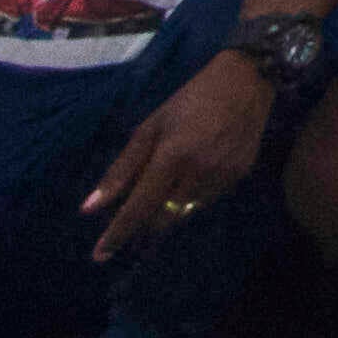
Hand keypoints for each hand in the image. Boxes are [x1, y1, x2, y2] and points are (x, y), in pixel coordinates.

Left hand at [79, 49, 275, 260]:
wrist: (247, 81)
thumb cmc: (190, 100)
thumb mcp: (149, 128)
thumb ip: (121, 170)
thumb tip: (90, 208)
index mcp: (172, 156)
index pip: (138, 207)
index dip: (117, 234)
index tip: (99, 256)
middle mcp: (199, 172)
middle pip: (162, 219)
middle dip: (144, 224)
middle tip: (134, 214)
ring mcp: (223, 176)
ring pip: (185, 212)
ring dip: (168, 208)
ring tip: (169, 182)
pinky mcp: (240, 176)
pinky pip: (206, 200)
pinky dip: (191, 196)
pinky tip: (194, 172)